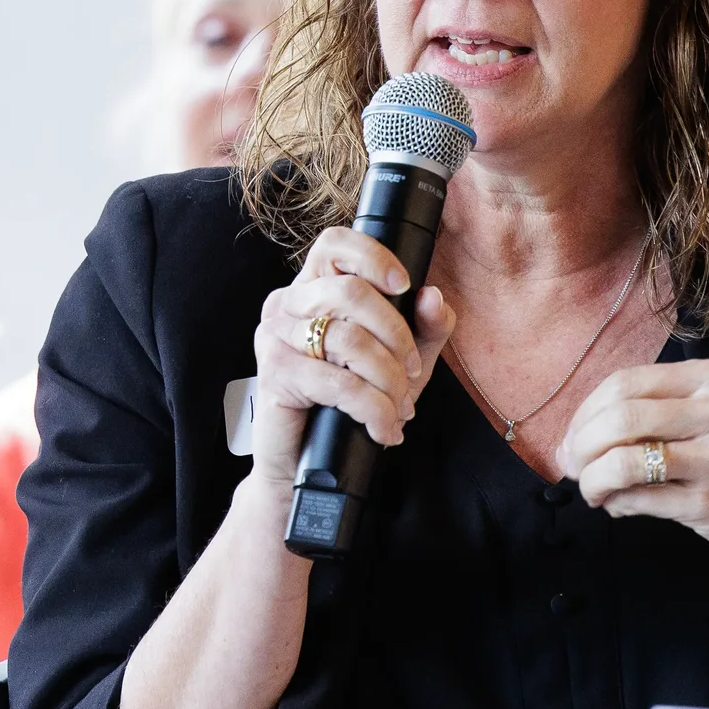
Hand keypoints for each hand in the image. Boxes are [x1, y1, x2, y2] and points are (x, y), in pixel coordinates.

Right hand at [247, 227, 455, 487]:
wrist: (306, 464)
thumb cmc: (347, 406)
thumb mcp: (399, 362)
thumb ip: (424, 327)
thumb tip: (434, 296)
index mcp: (313, 288)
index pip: (334, 243)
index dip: (373, 257)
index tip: (404, 286)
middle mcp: (287, 304)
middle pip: (349, 290)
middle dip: (397, 334)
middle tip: (411, 370)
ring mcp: (275, 336)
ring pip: (348, 339)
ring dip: (388, 380)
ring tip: (399, 408)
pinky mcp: (274, 373)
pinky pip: (338, 383)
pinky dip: (373, 409)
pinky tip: (384, 428)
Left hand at [561, 359, 708, 580]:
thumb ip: (662, 408)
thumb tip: (582, 429)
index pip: (624, 383)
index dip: (586, 411)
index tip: (573, 435)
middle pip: (618, 418)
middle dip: (581, 444)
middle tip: (572, 464)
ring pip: (624, 460)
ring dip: (593, 478)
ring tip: (592, 489)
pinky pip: (640, 499)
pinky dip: (617, 503)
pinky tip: (619, 505)